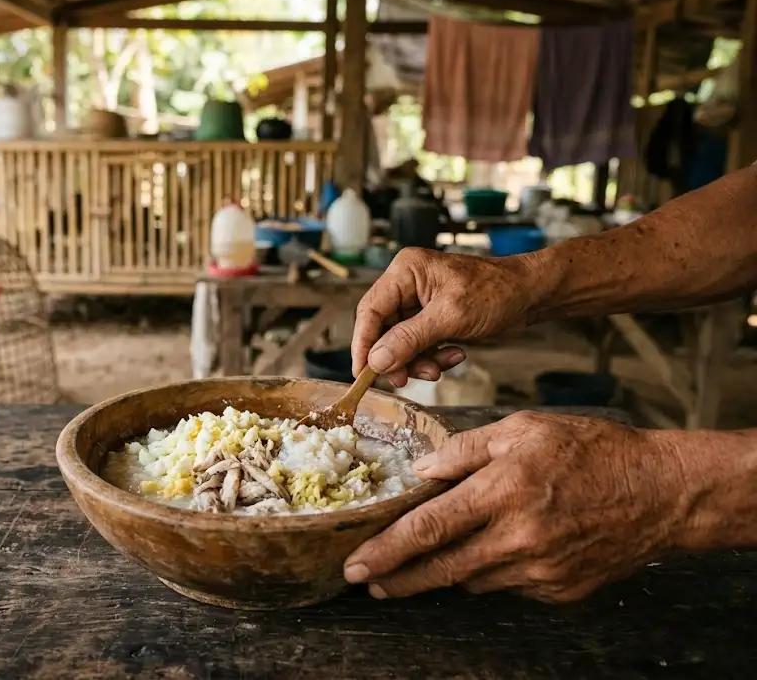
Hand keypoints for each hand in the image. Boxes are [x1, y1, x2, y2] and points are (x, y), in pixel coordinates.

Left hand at [343, 411, 692, 602]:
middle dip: (398, 579)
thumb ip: (465, 449)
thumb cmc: (591, 450)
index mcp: (504, 490)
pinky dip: (491, 570)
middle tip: (367, 583)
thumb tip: (421, 471)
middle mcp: (519, 537)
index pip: (429, 527)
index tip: (357, 564)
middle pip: (442, 568)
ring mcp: (541, 569)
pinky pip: (508, 585)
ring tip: (427, 558)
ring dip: (446, 570)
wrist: (661, 492)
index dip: (387, 550)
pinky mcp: (560, 589)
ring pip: (473, 579)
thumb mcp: (523, 428)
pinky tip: (495, 549)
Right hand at [351, 248, 550, 386]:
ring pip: (400, 342)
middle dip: (397, 357)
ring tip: (441, 367)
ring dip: (418, 361)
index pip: (370, 311)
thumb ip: (410, 339)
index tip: (363, 373)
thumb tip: (376, 361)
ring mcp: (418, 302)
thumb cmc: (497, 292)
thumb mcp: (451, 317)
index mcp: (405, 271)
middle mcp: (407, 284)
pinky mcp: (431, 317)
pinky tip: (454, 355)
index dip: (363, 344)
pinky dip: (432, 357)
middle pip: (383, 330)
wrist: (531, 294)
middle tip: (408, 379)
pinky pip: (419, 345)